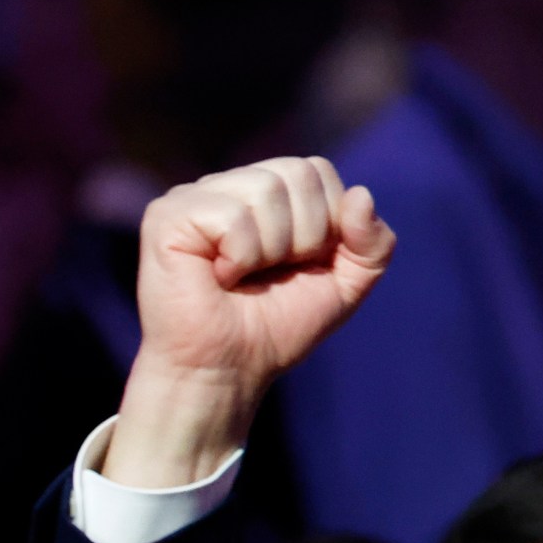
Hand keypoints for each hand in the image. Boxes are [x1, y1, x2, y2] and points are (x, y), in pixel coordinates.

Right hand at [105, 157, 394, 487]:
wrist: (226, 372)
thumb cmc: (275, 330)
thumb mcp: (343, 288)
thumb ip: (372, 245)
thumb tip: (361, 194)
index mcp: (267, 194)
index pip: (317, 169)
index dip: (327, 223)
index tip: (301, 266)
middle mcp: (231, 185)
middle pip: (297, 172)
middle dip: (304, 237)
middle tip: (270, 275)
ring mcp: (196, 195)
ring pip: (266, 189)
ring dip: (270, 251)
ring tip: (243, 278)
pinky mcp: (169, 214)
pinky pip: (232, 215)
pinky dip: (240, 257)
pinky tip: (218, 278)